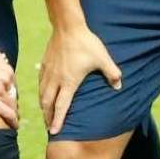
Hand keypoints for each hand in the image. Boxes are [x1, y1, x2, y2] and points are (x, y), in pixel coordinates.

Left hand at [0, 39, 18, 127]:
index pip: (9, 116)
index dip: (13, 123)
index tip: (14, 127)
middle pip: (13, 106)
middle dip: (12, 113)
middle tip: (8, 116)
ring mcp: (5, 79)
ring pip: (12, 94)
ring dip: (8, 98)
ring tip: (0, 99)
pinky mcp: (7, 69)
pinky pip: (11, 81)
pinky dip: (7, 85)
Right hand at [37, 21, 118, 135]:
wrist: (68, 26)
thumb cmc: (86, 43)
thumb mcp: (103, 58)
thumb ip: (112, 73)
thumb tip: (119, 86)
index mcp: (69, 82)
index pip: (62, 106)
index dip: (58, 120)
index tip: (54, 132)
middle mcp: (56, 79)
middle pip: (48, 104)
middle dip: (48, 117)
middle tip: (49, 128)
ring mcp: (48, 72)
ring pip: (42, 94)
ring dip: (43, 107)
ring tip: (45, 114)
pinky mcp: (45, 64)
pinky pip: (40, 83)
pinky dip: (41, 92)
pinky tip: (43, 94)